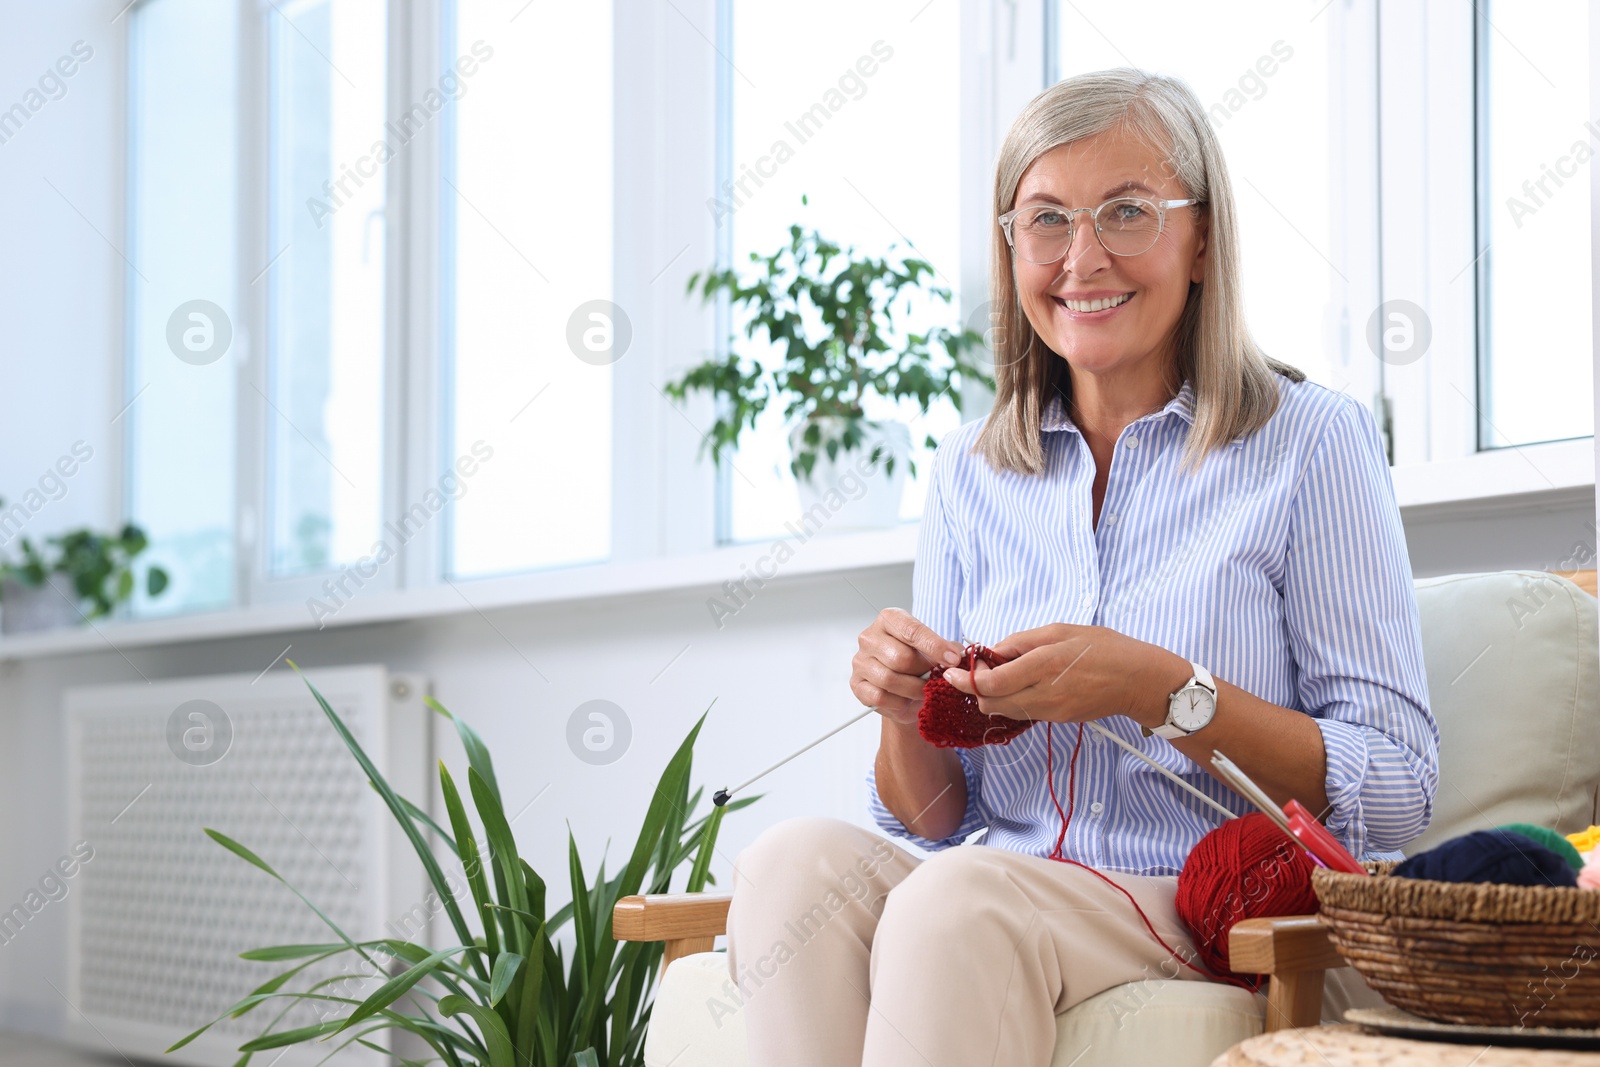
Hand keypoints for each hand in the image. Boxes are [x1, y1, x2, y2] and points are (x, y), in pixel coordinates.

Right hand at [851, 608, 964, 727]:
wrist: (902, 687)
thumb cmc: (918, 663)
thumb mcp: (935, 650)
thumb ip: (947, 649)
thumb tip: (958, 654)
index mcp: (890, 619)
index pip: (912, 630)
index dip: (935, 646)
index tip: (953, 660)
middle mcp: (870, 637)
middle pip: (901, 657)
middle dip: (924, 672)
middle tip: (937, 680)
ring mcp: (860, 661)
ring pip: (890, 679)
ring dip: (914, 690)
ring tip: (925, 691)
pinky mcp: (856, 684)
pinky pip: (880, 696)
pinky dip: (899, 702)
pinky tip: (907, 700)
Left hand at [940, 623, 1185, 728]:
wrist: (1137, 680)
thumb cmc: (1103, 648)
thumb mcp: (1059, 630)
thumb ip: (1020, 642)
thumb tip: (992, 652)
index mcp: (1044, 665)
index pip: (991, 684)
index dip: (965, 680)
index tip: (952, 671)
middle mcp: (1044, 694)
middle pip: (990, 704)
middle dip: (975, 689)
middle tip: (978, 669)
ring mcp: (1051, 712)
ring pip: (1004, 711)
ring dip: (993, 696)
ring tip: (1000, 674)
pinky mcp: (1057, 720)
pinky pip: (1023, 713)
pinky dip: (1012, 700)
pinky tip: (1020, 683)